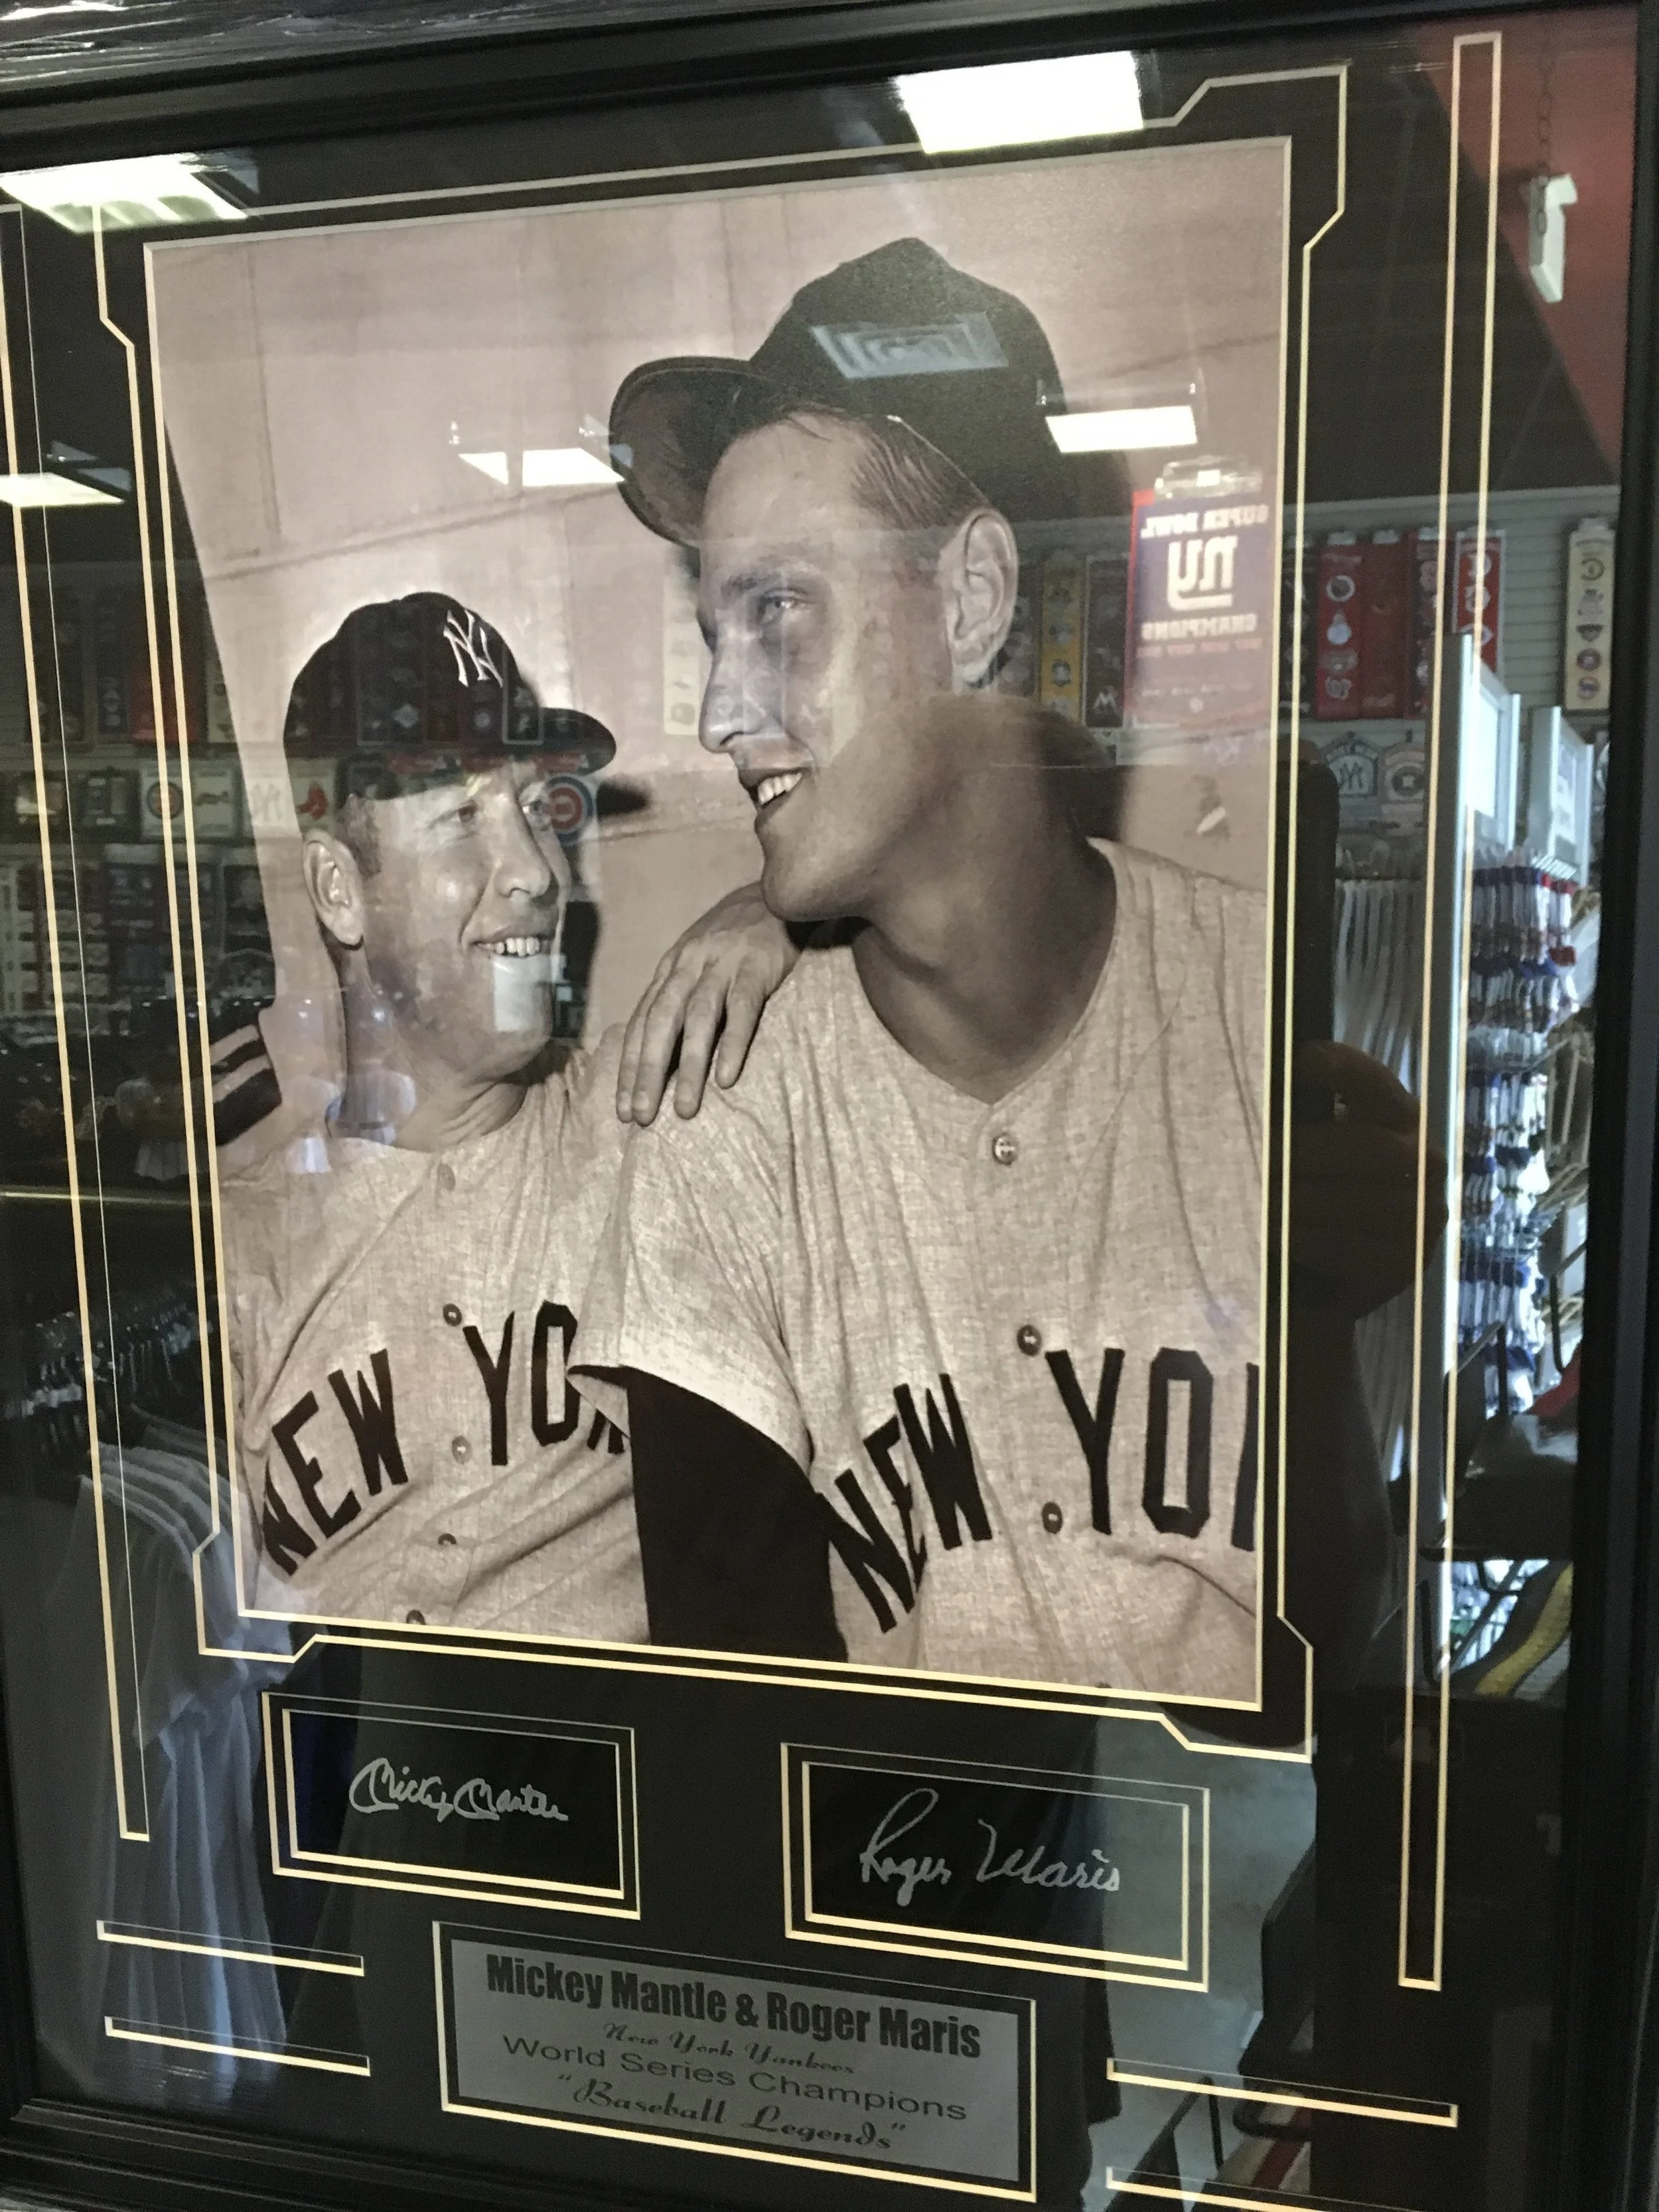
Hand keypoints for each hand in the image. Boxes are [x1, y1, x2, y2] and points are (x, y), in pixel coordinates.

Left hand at [618, 882, 797, 1124]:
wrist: (775, 896)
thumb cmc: (733, 940)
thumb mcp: (695, 962)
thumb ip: (677, 999)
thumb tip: (654, 1052)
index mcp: (670, 971)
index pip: (641, 1023)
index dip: (629, 1067)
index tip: (623, 1109)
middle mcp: (688, 967)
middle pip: (660, 1023)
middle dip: (647, 1072)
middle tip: (642, 1117)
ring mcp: (723, 965)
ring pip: (698, 1019)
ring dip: (688, 1066)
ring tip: (684, 1108)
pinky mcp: (757, 967)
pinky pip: (743, 1009)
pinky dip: (733, 1043)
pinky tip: (726, 1077)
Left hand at [1289, 1041, 1447, 1318]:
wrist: (1337, 1275)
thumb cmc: (1320, 1190)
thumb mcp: (1315, 1144)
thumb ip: (1301, 1116)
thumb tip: (1266, 1094)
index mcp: (1401, 1117)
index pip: (1376, 1084)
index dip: (1343, 1069)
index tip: (1304, 1059)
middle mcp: (1424, 1161)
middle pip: (1367, 1148)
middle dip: (1309, 1154)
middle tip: (1268, 1163)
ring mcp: (1423, 1214)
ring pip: (1354, 1201)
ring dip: (1300, 1202)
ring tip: (1267, 1202)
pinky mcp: (1408, 1263)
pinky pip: (1349, 1249)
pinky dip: (1308, 1241)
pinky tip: (1283, 1237)